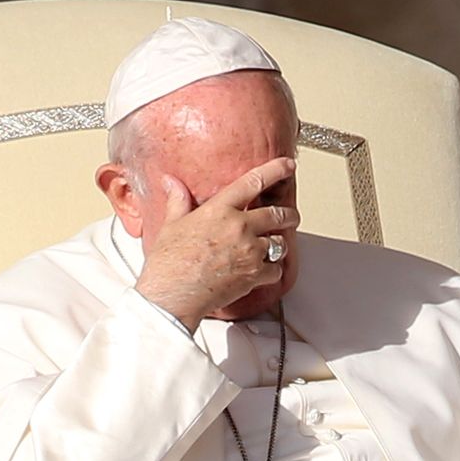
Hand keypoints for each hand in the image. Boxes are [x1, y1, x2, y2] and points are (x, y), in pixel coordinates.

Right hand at [136, 157, 298, 331]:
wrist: (172, 295)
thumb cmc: (169, 263)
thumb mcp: (171, 225)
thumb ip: (178, 201)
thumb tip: (171, 183)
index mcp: (220, 210)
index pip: (253, 181)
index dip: (275, 170)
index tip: (288, 165)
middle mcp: (239, 227)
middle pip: (278, 214)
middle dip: (289, 214)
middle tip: (290, 215)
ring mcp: (250, 251)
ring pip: (280, 242)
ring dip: (279, 244)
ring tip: (273, 247)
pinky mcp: (255, 275)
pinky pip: (276, 270)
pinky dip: (273, 271)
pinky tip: (264, 271)